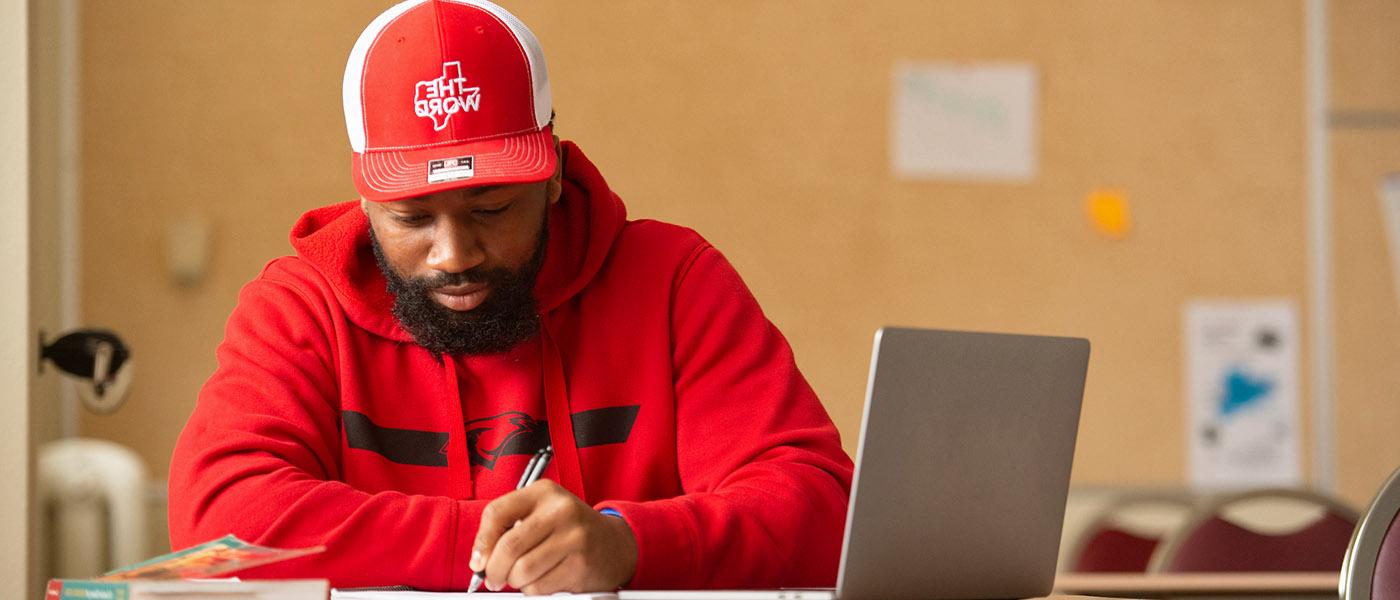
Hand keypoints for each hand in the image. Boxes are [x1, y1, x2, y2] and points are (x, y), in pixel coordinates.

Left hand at [470, 479, 637, 593]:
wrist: (614, 544)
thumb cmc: (569, 528)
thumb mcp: (541, 512)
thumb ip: (509, 527)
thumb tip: (480, 559)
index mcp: (543, 492)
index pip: (497, 513)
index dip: (481, 541)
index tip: (479, 559)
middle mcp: (560, 510)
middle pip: (508, 547)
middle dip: (494, 570)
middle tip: (494, 578)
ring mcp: (574, 537)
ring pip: (522, 571)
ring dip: (514, 582)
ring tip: (521, 577)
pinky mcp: (580, 564)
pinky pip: (540, 586)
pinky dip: (532, 589)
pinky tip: (542, 578)